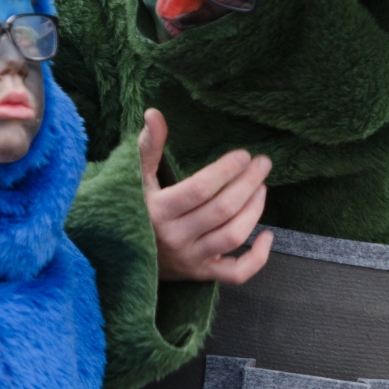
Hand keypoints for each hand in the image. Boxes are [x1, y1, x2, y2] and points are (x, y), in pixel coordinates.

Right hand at [139, 108, 273, 284]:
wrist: (121, 258)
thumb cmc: (135, 210)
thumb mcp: (138, 179)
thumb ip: (149, 147)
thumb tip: (154, 113)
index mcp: (158, 210)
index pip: (200, 189)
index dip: (226, 171)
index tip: (244, 155)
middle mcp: (175, 237)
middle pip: (222, 210)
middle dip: (248, 184)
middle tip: (263, 164)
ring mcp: (191, 259)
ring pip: (232, 236)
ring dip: (254, 210)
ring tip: (261, 188)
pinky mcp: (202, 275)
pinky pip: (236, 273)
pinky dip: (257, 259)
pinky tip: (268, 236)